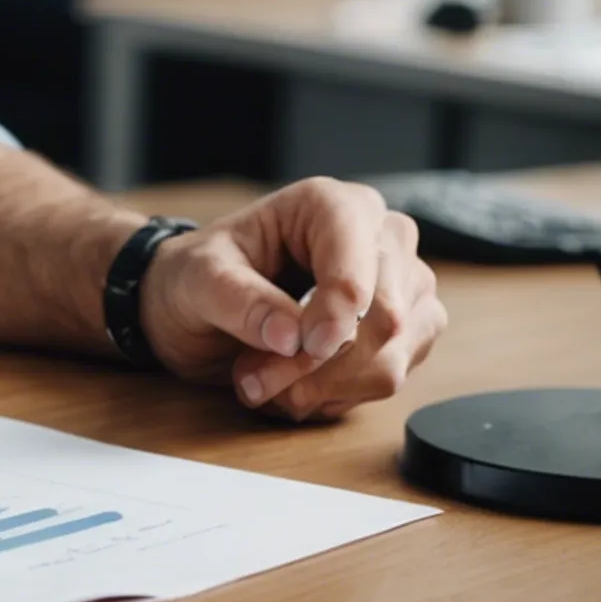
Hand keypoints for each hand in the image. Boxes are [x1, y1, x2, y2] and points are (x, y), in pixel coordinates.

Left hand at [135, 178, 447, 420]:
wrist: (195, 310)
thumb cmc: (199, 277)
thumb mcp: (197, 279)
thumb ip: (238, 300)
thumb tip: (290, 337)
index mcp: (331, 206)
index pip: (360, 264)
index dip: (336, 314)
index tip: (300, 346)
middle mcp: (381, 239)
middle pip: (386, 316)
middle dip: (317, 362)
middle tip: (252, 378)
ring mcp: (402, 288)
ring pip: (389, 357)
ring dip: (319, 385)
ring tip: (259, 379)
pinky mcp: (405, 333)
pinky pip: (385, 380)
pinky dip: (331, 396)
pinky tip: (289, 385)